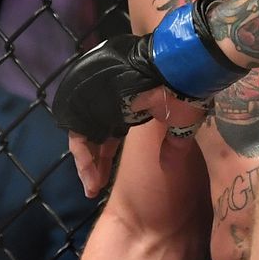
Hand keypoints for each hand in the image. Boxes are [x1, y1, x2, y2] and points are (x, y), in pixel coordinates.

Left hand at [68, 88, 207, 196]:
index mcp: (125, 109)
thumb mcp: (180, 123)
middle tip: (94, 190)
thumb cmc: (180, 94)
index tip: (104, 184)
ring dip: (86, 165)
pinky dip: (82, 156)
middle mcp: (109, 106)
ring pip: (82, 139)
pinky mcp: (90, 103)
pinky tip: (89, 175)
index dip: (105, 160)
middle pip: (93, 140)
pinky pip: (78, 134)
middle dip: (92, 167)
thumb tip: (169, 165)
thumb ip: (174, 145)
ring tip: (92, 188)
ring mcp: (98, 103)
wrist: (173, 69)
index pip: (108, 138)